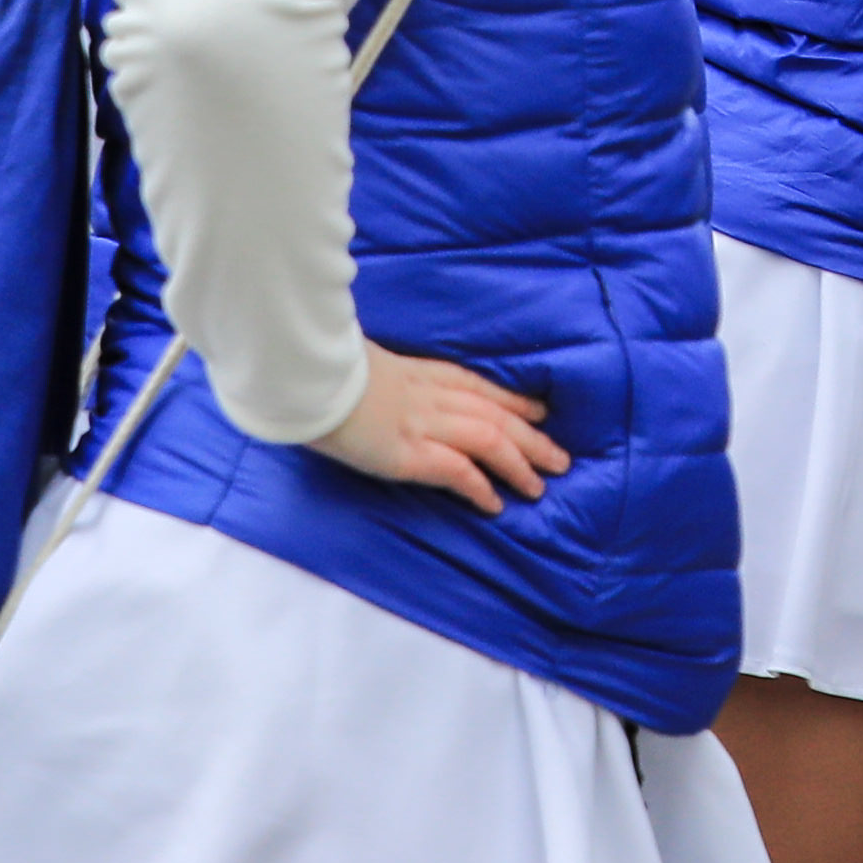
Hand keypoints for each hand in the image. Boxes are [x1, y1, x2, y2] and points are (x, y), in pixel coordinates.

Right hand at [304, 343, 568, 513]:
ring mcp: (420, 424)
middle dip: (530, 436)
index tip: (537, 410)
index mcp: (414, 371)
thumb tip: (376, 380)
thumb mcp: (356, 359)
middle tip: (559, 456)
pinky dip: (480, 486)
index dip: (510, 400)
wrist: (303, 376)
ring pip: (487, 440)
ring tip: (540, 485)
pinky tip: (494, 503)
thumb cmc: (319, 368)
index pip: (475, 385)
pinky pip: (457, 470)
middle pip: (493, 414)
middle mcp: (427, 396)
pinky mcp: (408, 453)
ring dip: (519, 463)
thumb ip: (376, 371)